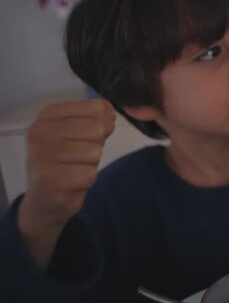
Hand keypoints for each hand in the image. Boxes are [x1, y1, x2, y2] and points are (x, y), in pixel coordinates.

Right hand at [18, 99, 114, 266]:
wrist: (45, 200)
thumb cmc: (65, 161)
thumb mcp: (80, 134)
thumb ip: (96, 120)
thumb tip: (110, 112)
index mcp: (47, 115)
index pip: (96, 108)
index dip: (105, 123)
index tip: (92, 135)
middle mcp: (39, 132)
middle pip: (96, 129)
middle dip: (97, 145)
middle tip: (80, 156)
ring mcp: (40, 156)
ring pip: (94, 152)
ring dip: (91, 164)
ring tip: (74, 168)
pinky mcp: (48, 180)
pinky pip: (89, 174)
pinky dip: (87, 180)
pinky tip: (72, 182)